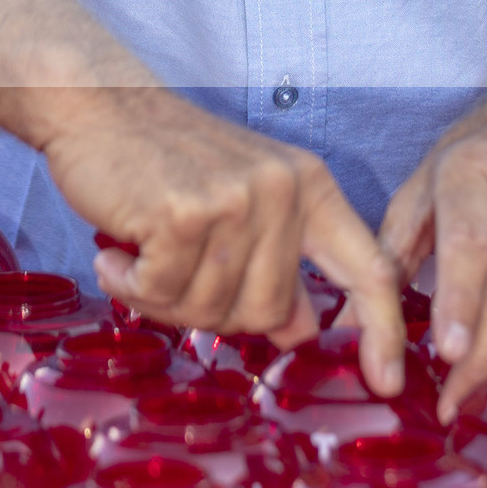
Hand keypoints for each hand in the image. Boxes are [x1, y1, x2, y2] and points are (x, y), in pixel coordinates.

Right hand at [38, 88, 405, 392]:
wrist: (98, 105)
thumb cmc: (168, 160)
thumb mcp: (245, 202)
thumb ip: (279, 263)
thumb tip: (304, 333)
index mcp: (311, 188)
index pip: (368, 269)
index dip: (384, 330)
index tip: (388, 382)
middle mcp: (283, 191)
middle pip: (268, 313)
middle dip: (215, 310)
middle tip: (175, 271)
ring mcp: (236, 201)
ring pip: (211, 311)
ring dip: (163, 296)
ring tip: (145, 251)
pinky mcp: (183, 215)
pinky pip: (159, 295)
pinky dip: (129, 285)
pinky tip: (118, 251)